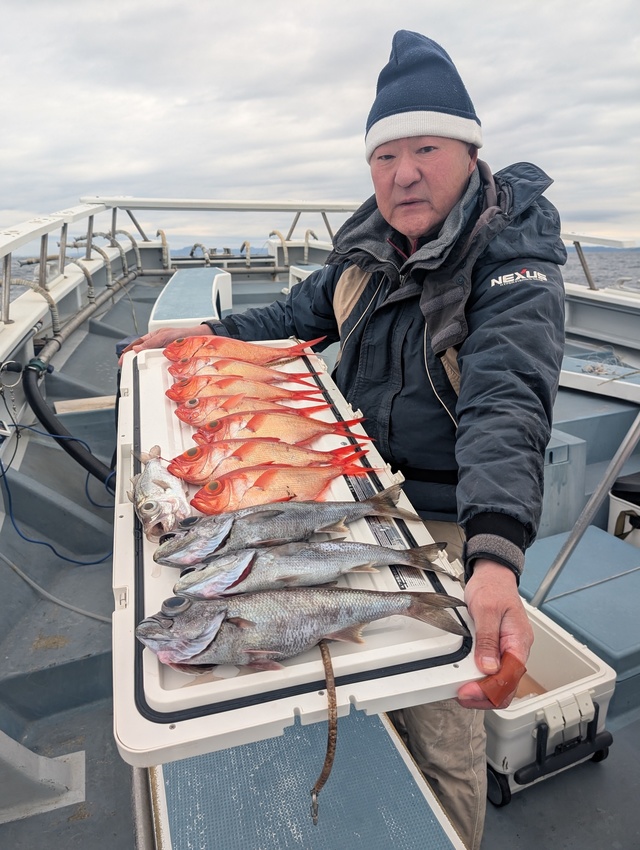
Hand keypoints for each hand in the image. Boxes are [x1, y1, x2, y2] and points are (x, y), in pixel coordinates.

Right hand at [118, 324, 212, 364]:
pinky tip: (154, 372)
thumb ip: (151, 342)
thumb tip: (137, 349)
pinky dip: (156, 368)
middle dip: (134, 360)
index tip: (122, 359)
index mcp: (154, 337)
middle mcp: (158, 345)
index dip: (128, 351)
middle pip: (143, 353)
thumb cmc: (185, 334)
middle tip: (127, 367)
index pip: (137, 344)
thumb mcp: (165, 336)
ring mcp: (164, 353)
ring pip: (151, 360)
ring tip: (138, 371)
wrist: (201, 337)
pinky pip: (160, 365)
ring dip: (145, 365)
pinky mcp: (171, 359)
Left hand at [456, 559, 533, 709]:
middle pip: (506, 686)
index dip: (488, 689)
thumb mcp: (487, 610)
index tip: (468, 691)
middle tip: (462, 695)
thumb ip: (487, 639)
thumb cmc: (493, 588)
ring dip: (482, 691)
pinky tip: (467, 680)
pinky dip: (480, 680)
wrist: (493, 576)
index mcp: (519, 642)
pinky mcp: (498, 650)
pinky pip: (493, 672)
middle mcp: (516, 650)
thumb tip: (488, 667)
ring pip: (500, 682)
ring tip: (462, 690)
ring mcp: (507, 651)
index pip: (509, 678)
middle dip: (485, 696)